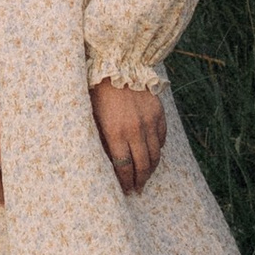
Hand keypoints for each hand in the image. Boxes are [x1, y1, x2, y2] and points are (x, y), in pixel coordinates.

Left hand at [91, 77, 164, 194]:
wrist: (117, 64)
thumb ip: (102, 140)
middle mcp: (134, 129)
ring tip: (146, 177)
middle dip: (140, 181)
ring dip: (151, 169)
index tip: (125, 190)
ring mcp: (149, 121)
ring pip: (155, 155)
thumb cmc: (98, 92)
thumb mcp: (93, 118)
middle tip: (137, 189)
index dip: (125, 182)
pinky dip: (158, 148)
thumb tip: (109, 162)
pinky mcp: (158, 112)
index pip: (123, 167)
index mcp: (115, 132)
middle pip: (142, 165)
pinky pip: (161, 137)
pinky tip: (153, 154)